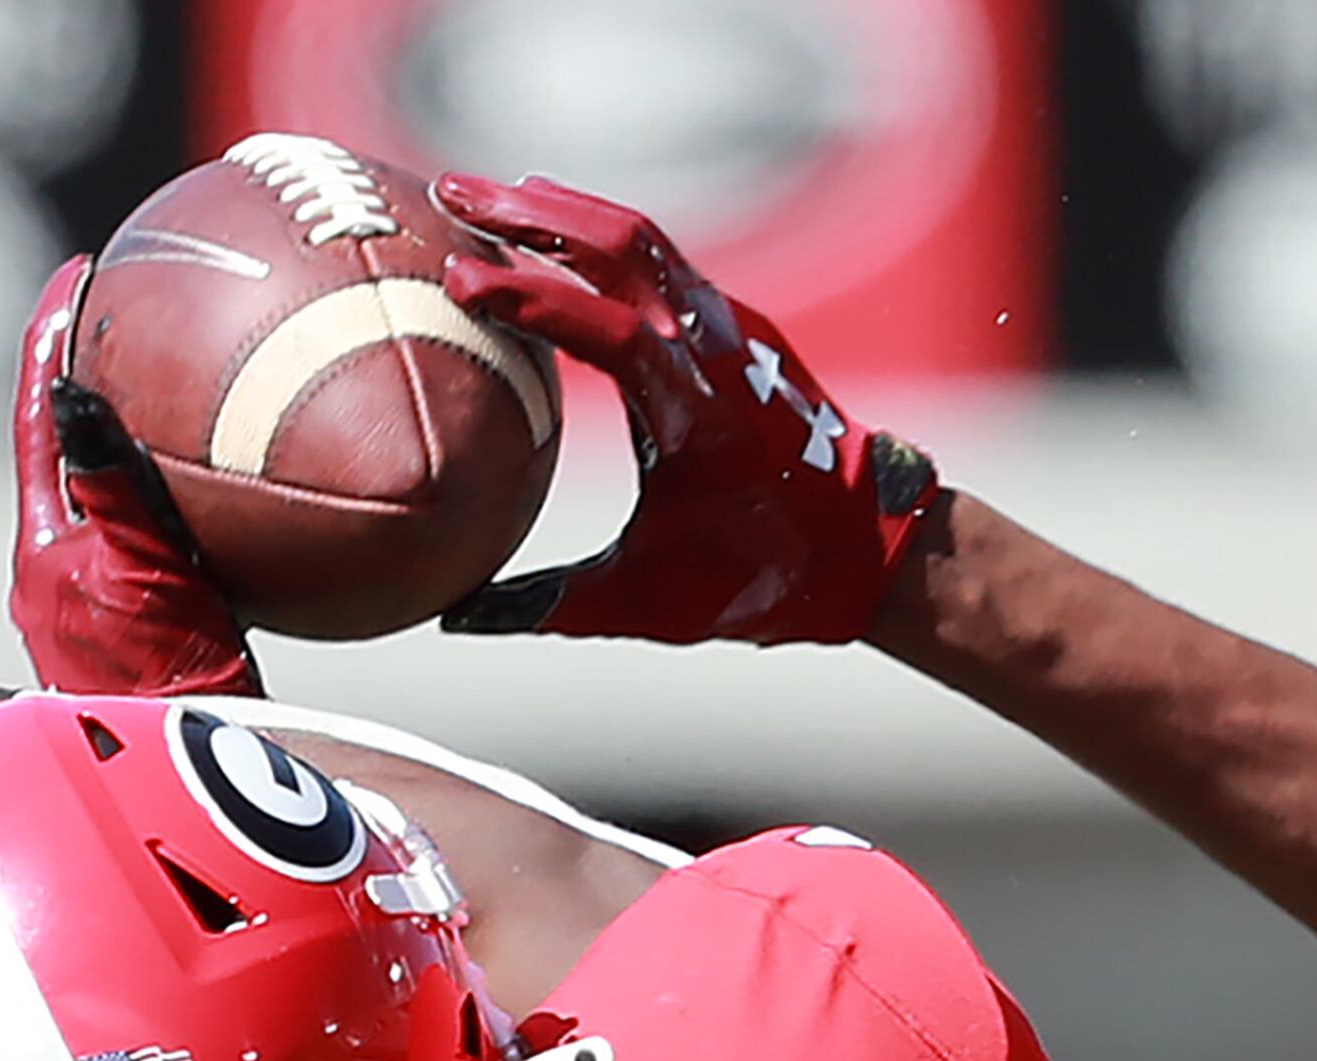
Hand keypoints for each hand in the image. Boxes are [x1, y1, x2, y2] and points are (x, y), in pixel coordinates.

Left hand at [9, 257, 262, 699]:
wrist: (181, 785)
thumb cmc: (156, 687)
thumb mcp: (137, 572)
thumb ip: (111, 483)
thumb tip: (76, 388)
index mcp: (47, 545)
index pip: (43, 419)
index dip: (56, 343)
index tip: (78, 277)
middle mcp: (67, 569)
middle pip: (79, 449)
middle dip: (105, 381)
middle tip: (137, 316)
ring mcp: (105, 604)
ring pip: (123, 495)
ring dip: (147, 441)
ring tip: (187, 387)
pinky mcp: (151, 635)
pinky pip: (172, 541)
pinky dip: (198, 503)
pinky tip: (253, 497)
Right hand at [431, 173, 936, 644]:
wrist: (868, 547)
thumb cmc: (764, 578)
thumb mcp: (651, 601)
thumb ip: (553, 604)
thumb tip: (455, 617)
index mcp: (695, 412)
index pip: (604, 328)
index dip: (531, 298)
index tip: (459, 277)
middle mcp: (715, 351)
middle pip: (617, 246)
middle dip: (528, 213)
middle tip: (449, 188)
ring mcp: (730, 326)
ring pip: (640, 239)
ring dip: (562, 210)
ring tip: (486, 195)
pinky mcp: (735, 323)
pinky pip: (659, 259)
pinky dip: (600, 236)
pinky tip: (555, 232)